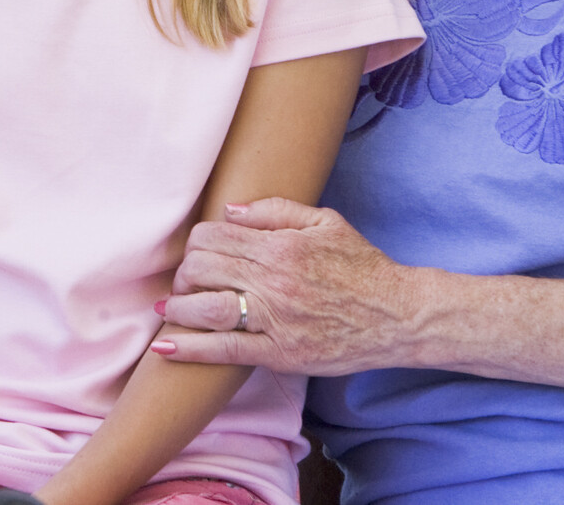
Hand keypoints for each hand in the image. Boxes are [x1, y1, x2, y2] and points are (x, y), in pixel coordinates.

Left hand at [156, 198, 421, 375]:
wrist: (399, 316)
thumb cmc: (363, 266)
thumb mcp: (326, 222)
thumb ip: (276, 211)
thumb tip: (230, 210)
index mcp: (281, 247)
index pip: (213, 237)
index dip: (196, 242)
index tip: (197, 251)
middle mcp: (273, 282)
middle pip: (202, 269)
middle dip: (185, 272)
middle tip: (186, 280)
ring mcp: (276, 320)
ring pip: (206, 309)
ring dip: (178, 307)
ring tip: (168, 308)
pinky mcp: (280, 354)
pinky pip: (226, 351)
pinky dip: (191, 350)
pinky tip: (164, 348)